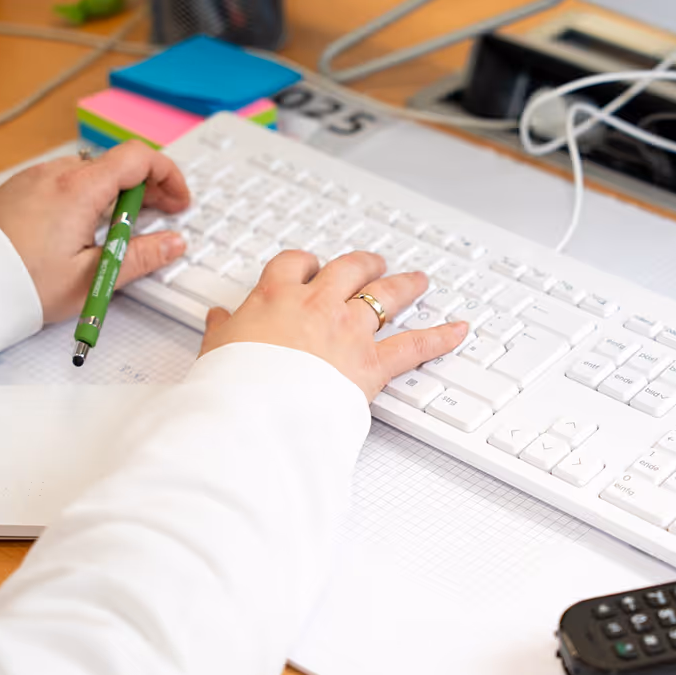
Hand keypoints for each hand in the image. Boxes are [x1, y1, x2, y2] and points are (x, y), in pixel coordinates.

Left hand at [0, 141, 190, 322]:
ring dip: (118, 194)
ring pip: (92, 174)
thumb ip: (140, 256)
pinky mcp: (21, 189)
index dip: (168, 176)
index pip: (139, 158)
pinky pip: (67, 183)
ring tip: (123, 230)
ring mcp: (36, 178)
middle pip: (117, 165)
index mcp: (80, 189)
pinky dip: (90, 197)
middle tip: (162, 219)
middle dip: (147, 189)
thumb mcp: (93, 277)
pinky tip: (89, 228)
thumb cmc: (22, 283)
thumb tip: (173, 243)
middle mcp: (57, 174)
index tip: (179, 202)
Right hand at [199, 250, 467, 401]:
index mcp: (275, 296)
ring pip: (386, 295)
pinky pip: (415, 345)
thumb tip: (218, 320)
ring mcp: (349, 330)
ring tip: (418, 281)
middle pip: (348, 270)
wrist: (255, 410)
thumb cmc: (233, 382)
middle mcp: (317, 305)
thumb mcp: (216, 349)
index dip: (306, 263)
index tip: (309, 266)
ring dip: (406, 285)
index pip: (294, 264)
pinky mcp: (371, 362)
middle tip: (373, 264)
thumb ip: (223, 330)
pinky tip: (459, 330)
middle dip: (364, 264)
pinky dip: (440, 337)